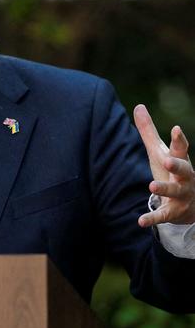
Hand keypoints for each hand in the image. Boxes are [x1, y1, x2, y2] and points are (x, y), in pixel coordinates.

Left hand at [134, 104, 194, 226]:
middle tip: (167, 161)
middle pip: (183, 169)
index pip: (180, 148)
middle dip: (177, 165)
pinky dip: (153, 218)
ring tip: (151, 187)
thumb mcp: (159, 151)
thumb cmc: (171, 171)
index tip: (176, 129)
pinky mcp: (174, 211)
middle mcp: (184, 178)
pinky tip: (140, 221)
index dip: (178, 139)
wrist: (192, 203)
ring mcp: (181, 195)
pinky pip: (164, 215)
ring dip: (164, 189)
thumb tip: (138, 106)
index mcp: (179, 160)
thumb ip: (148, 131)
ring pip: (175, 192)